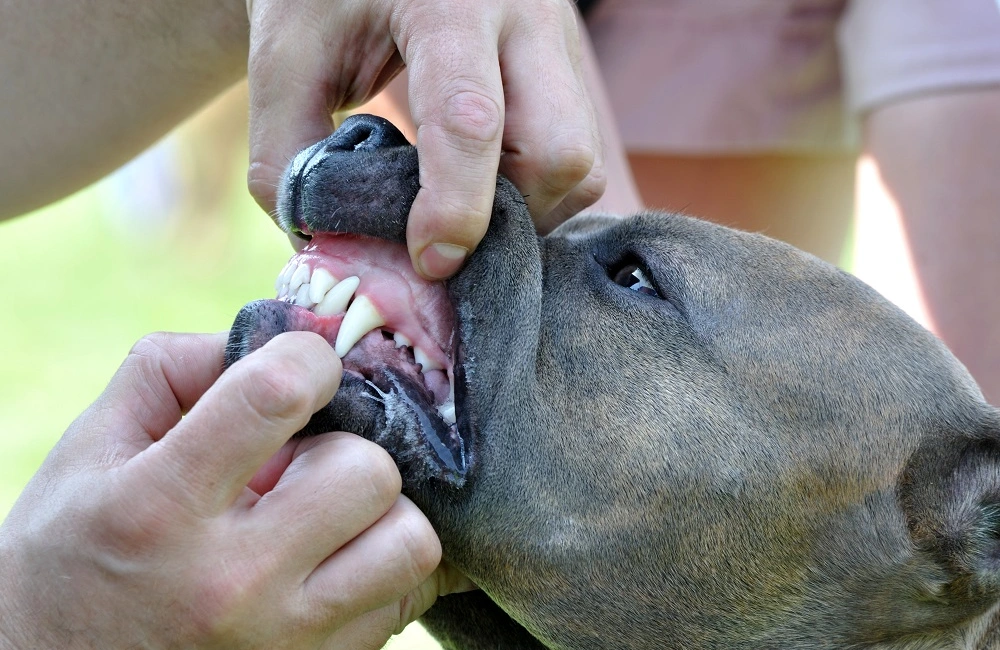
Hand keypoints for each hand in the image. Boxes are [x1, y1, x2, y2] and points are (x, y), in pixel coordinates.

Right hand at [0, 331, 457, 648]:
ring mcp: (284, 640)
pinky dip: (384, 568)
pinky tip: (338, 560)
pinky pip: (407, 600)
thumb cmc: (72, 555)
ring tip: (330, 517)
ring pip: (410, 544)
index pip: (275, 396)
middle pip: (369, 472)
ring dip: (381, 514)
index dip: (309, 359)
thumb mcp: (88, 451)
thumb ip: (174, 371)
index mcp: (160, 507)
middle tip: (304, 466)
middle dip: (346, 449)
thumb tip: (281, 331)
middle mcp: (231, 582)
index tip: (306, 368)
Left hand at [245, 0, 605, 278]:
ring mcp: (559, 41)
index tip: (428, 260)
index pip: (472, 119)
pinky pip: (578, 156)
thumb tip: (325, 248)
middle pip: (561, 151)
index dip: (454, 208)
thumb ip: (290, 155)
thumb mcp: (287, 61)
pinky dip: (535, 193)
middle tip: (447, 229)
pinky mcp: (569, 66)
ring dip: (526, 210)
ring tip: (463, 205)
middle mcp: (525, 17)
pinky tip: (484, 184)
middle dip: (508, 215)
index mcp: (450, 3)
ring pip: (580, 163)